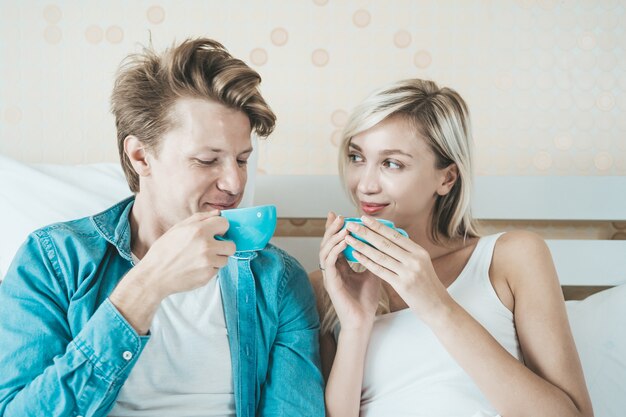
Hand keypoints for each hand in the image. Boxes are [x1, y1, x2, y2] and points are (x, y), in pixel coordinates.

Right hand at [110, 210, 235, 333]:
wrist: (154, 275)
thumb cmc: (164, 251)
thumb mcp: (178, 228)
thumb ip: (200, 218)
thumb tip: (218, 212)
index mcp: (199, 230)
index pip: (225, 224)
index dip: (220, 228)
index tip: (215, 232)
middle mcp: (206, 246)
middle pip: (231, 245)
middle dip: (223, 246)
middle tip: (212, 247)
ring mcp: (208, 262)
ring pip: (225, 259)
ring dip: (217, 259)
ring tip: (201, 258)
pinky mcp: (207, 276)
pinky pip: (217, 270)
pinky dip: (209, 269)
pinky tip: (196, 267)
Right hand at [319, 212, 380, 331]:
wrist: (363, 321)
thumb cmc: (366, 299)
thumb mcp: (372, 272)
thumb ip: (371, 258)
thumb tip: (380, 241)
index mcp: (340, 266)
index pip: (335, 243)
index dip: (336, 229)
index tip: (340, 215)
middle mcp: (332, 269)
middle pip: (327, 244)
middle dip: (332, 229)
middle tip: (339, 216)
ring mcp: (330, 276)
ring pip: (325, 250)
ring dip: (333, 237)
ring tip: (342, 226)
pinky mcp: (331, 283)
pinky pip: (329, 262)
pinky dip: (335, 250)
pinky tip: (343, 241)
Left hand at [344, 216, 451, 324]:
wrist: (438, 307)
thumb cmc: (427, 285)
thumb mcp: (421, 264)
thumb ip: (407, 252)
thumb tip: (388, 238)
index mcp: (419, 251)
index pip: (395, 235)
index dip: (378, 226)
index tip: (364, 218)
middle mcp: (414, 259)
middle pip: (385, 242)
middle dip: (366, 232)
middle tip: (351, 224)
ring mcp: (408, 272)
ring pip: (380, 255)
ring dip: (362, 245)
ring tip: (349, 238)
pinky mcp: (402, 285)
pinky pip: (380, 270)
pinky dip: (366, 261)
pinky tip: (356, 255)